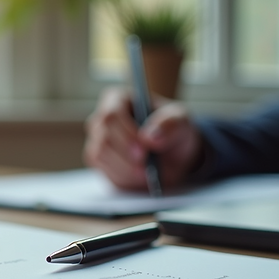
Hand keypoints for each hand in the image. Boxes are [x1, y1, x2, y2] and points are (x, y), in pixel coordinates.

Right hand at [83, 87, 203, 190]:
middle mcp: (102, 119)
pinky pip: (104, 173)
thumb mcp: (181, 121)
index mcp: (118, 99)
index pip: (111, 115)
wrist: (173, 153)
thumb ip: (170, 125)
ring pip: (100, 158)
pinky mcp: (100, 162)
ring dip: (125, 170)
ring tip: (147, 174)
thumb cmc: (173, 129)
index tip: (143, 150)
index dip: (126, 135)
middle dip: (125, 157)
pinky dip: (124, 178)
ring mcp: (97, 141)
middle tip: (146, 169)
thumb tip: (150, 137)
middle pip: (103, 139)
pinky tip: (139, 177)